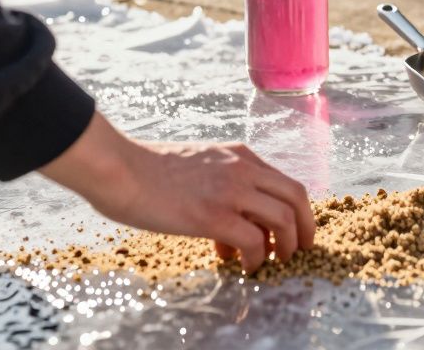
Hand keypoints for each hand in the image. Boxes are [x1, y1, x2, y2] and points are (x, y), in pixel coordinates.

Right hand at [40, 113, 315, 272]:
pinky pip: (254, 241)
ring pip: (284, 219)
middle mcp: (243, 169)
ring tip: (276, 262)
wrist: (118, 168)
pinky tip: (246, 267)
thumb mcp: (199, 168)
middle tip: (298, 250)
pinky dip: (257, 258)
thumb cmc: (148, 171)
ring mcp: (230, 191)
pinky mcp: (213, 215)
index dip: (295, 211)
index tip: (292, 232)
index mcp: (241, 156)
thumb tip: (229, 234)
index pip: (286, 182)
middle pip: (296, 197)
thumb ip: (222, 189)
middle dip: (305, 228)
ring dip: (286, 246)